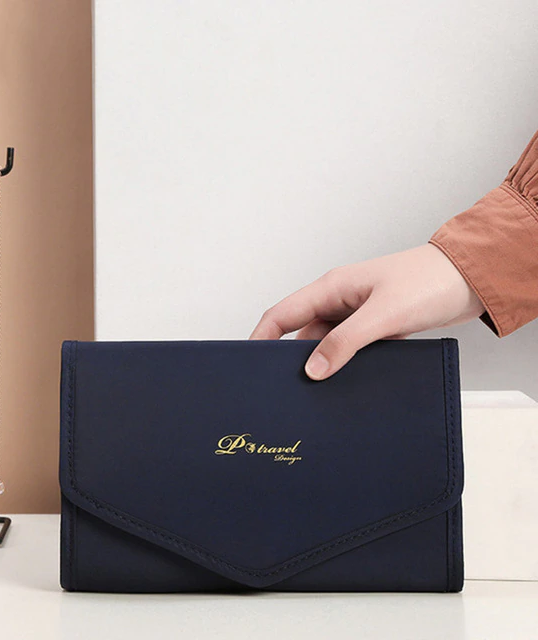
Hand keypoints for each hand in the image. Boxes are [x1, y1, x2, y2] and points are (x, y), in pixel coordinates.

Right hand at [249, 244, 484, 379]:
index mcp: (332, 287)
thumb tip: (314, 369)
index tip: (248, 361)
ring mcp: (356, 314)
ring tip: (317, 388)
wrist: (471, 279)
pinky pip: (348, 348)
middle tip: (284, 385)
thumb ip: (346, 342)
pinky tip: (347, 380)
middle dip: (289, 357)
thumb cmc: (429, 282)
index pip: (283, 314)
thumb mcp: (383, 314)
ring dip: (322, 362)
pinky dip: (344, 363)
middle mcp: (339, 300)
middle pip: (300, 332)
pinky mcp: (374, 327)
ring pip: (326, 343)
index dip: (261, 337)